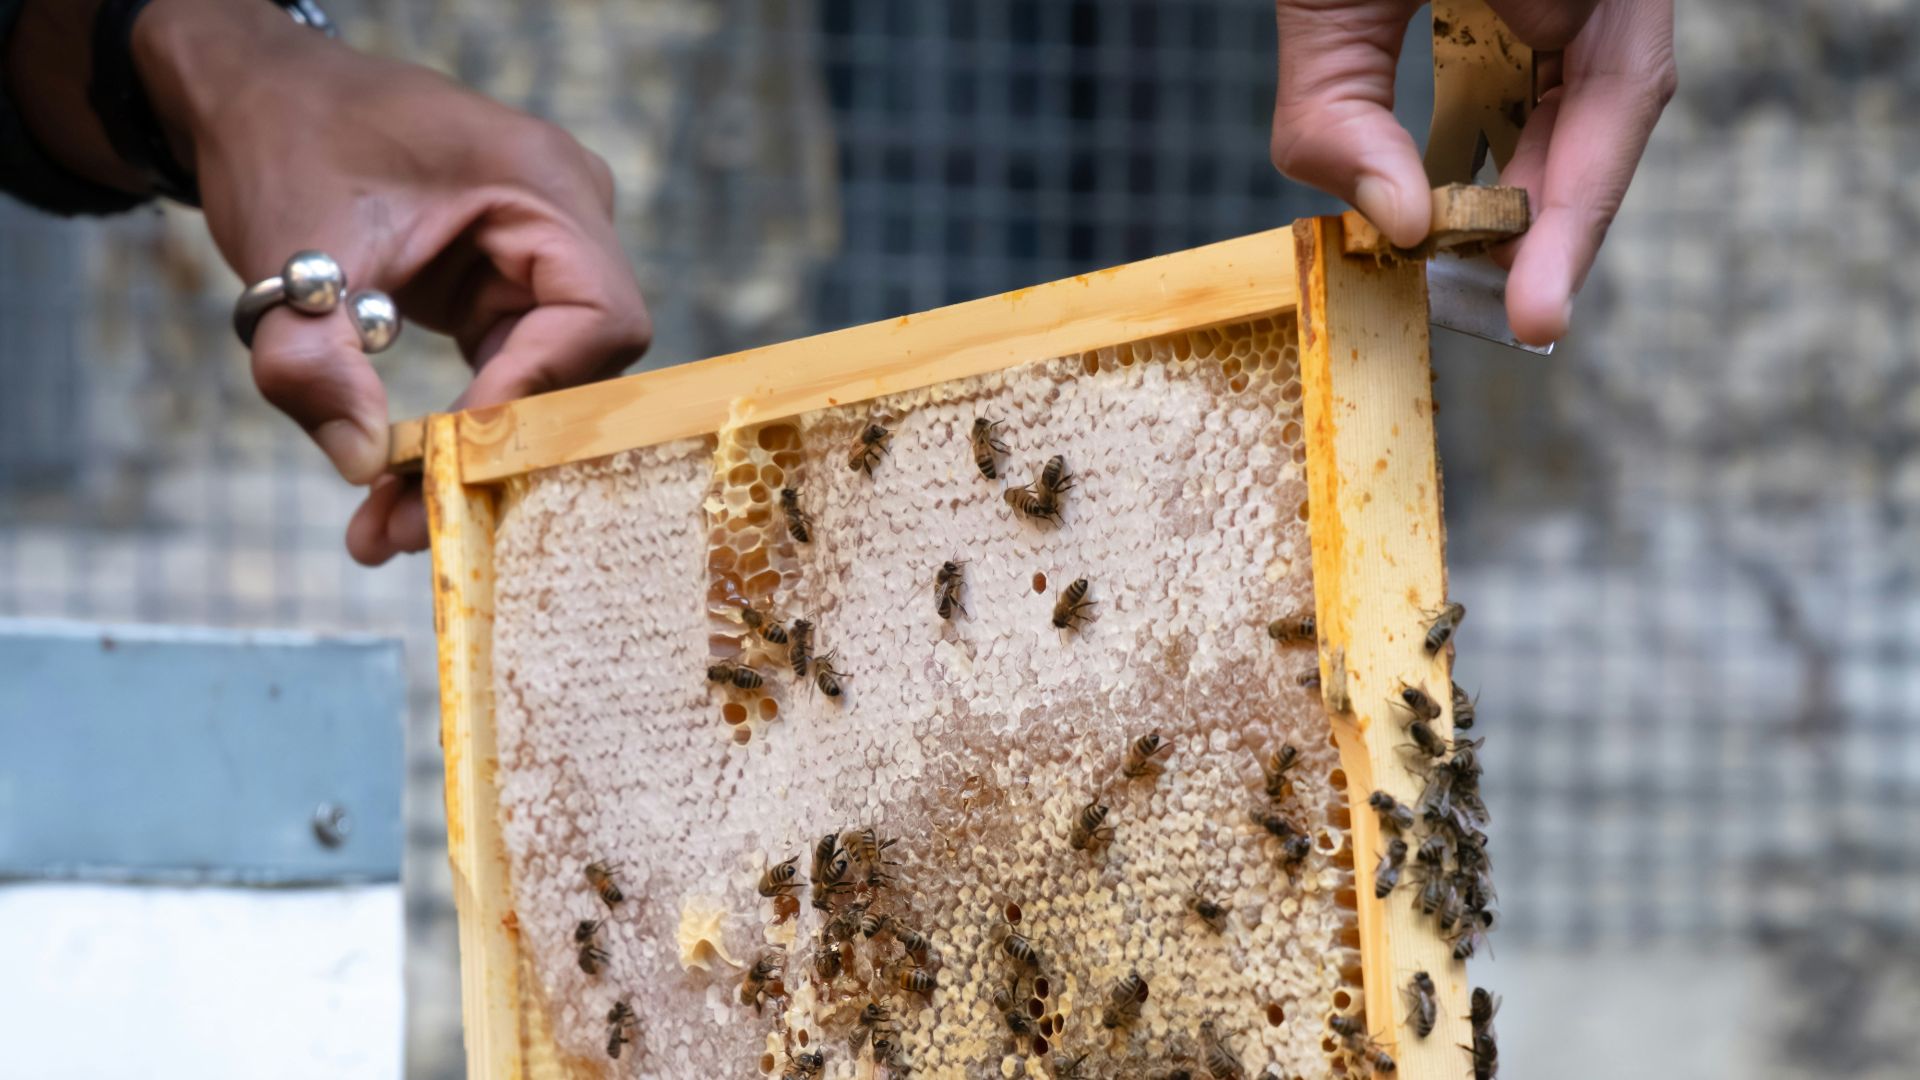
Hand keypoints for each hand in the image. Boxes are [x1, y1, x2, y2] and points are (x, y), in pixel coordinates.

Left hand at [132, 0, 650, 563]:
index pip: (593, 315)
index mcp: (543, 184)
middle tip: (404, 526)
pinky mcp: (511, 290)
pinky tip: (397, 485)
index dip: (536, 393)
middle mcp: (566, 219)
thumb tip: (361, 463)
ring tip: (384, 525)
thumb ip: (316, 357)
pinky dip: (458, 430)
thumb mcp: (289, 248)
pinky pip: (508, 376)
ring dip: (473, 458)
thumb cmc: (284, 140)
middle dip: (497, 452)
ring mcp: (544, 256)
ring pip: (545, 386)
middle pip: (579, 367)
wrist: (255, 97)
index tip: (452, 456)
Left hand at [1268, 0, 1675, 344]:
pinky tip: (1459, 205)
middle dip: (1560, 220)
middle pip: (1609, 107)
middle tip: (1515, 318)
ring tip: (1486, 281)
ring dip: (1533, 188)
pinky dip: (1501, 143)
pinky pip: (1538, 72)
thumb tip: (1395, 225)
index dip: (1581, 211)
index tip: (1538, 311)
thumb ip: (1338, 107)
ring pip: (1581, 96)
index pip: (1618, 91)